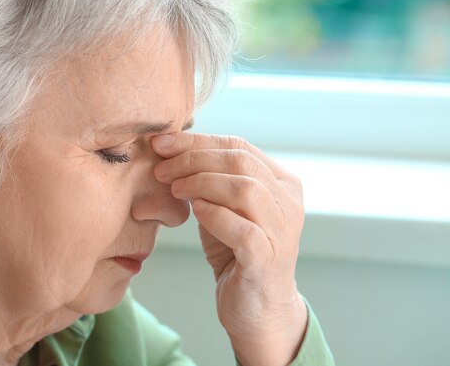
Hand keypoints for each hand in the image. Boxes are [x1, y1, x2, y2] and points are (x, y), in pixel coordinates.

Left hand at [152, 133, 307, 365]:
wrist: (256, 308)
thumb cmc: (237, 252)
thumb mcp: (223, 207)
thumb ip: (209, 180)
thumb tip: (170, 150)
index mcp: (281, 182)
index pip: (238, 145)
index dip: (197, 141)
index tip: (161, 143)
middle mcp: (288, 202)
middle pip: (240, 161)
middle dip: (193, 159)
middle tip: (162, 169)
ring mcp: (282, 231)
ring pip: (245, 189)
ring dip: (201, 184)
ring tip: (175, 190)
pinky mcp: (268, 259)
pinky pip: (243, 229)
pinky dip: (215, 215)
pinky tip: (195, 212)